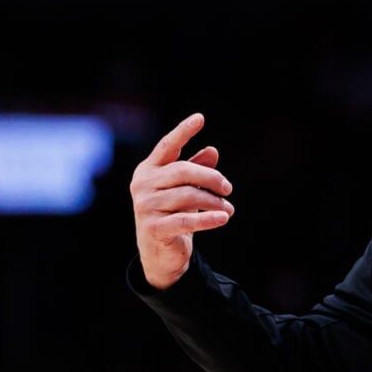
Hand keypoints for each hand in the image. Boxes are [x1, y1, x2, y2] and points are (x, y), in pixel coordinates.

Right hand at [130, 113, 234, 289]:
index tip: (200, 118)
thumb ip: (196, 169)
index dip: (183, 132)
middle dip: (211, 178)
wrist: (160, 253)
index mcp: (148, 170)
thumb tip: (212, 151)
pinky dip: (208, 219)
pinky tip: (223, 218)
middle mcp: (142, 185)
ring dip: (214, 202)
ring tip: (229, 209)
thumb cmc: (174, 212)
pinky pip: (186, 220)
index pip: (167, 146)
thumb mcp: (186, 188)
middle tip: (228, 189)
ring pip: (188, 196)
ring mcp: (145, 207)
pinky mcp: (153, 228)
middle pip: (183, 171)